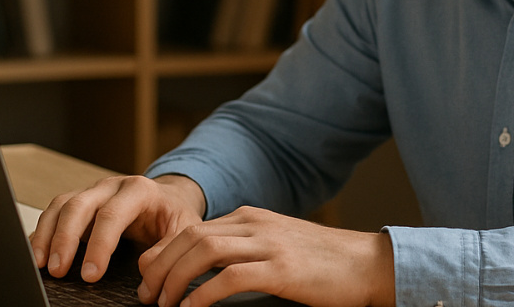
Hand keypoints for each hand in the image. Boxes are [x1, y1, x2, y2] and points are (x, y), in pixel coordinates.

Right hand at [30, 174, 206, 282]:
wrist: (169, 200)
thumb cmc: (174, 216)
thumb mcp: (184, 230)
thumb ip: (168, 248)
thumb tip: (147, 269)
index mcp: (139, 190)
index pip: (112, 214)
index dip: (99, 245)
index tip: (91, 274)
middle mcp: (111, 186)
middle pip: (79, 205)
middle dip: (65, 239)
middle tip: (57, 270)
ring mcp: (92, 192)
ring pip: (61, 205)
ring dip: (48, 234)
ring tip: (40, 264)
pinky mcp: (79, 202)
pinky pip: (54, 212)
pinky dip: (43, 231)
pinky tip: (38, 252)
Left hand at [136, 206, 394, 306]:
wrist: (368, 264)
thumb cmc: (323, 264)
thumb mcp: (277, 247)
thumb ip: (243, 251)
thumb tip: (205, 273)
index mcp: (250, 217)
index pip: (192, 228)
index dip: (163, 253)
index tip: (147, 277)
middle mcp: (255, 224)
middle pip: (190, 237)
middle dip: (160, 267)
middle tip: (146, 295)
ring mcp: (268, 244)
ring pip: (203, 251)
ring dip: (174, 279)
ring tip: (162, 304)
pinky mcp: (282, 269)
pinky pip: (230, 278)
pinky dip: (202, 294)